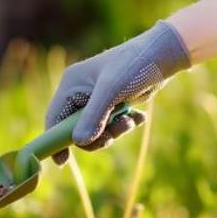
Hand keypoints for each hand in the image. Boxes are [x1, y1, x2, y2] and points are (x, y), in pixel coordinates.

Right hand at [45, 20, 189, 164]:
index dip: (55, 140)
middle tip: (113, 136)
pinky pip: (111, 125)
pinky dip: (124, 125)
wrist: (162, 55)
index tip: (63, 161)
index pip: (54, 117)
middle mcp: (80, 92)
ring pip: (96, 130)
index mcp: (71, 85)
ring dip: (114, 131)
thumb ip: (93, 117)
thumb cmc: (133, 66)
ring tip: (130, 121)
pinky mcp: (113, 103)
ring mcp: (96, 99)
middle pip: (76, 129)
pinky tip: (138, 117)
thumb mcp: (111, 92)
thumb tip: (78, 143)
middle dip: (97, 136)